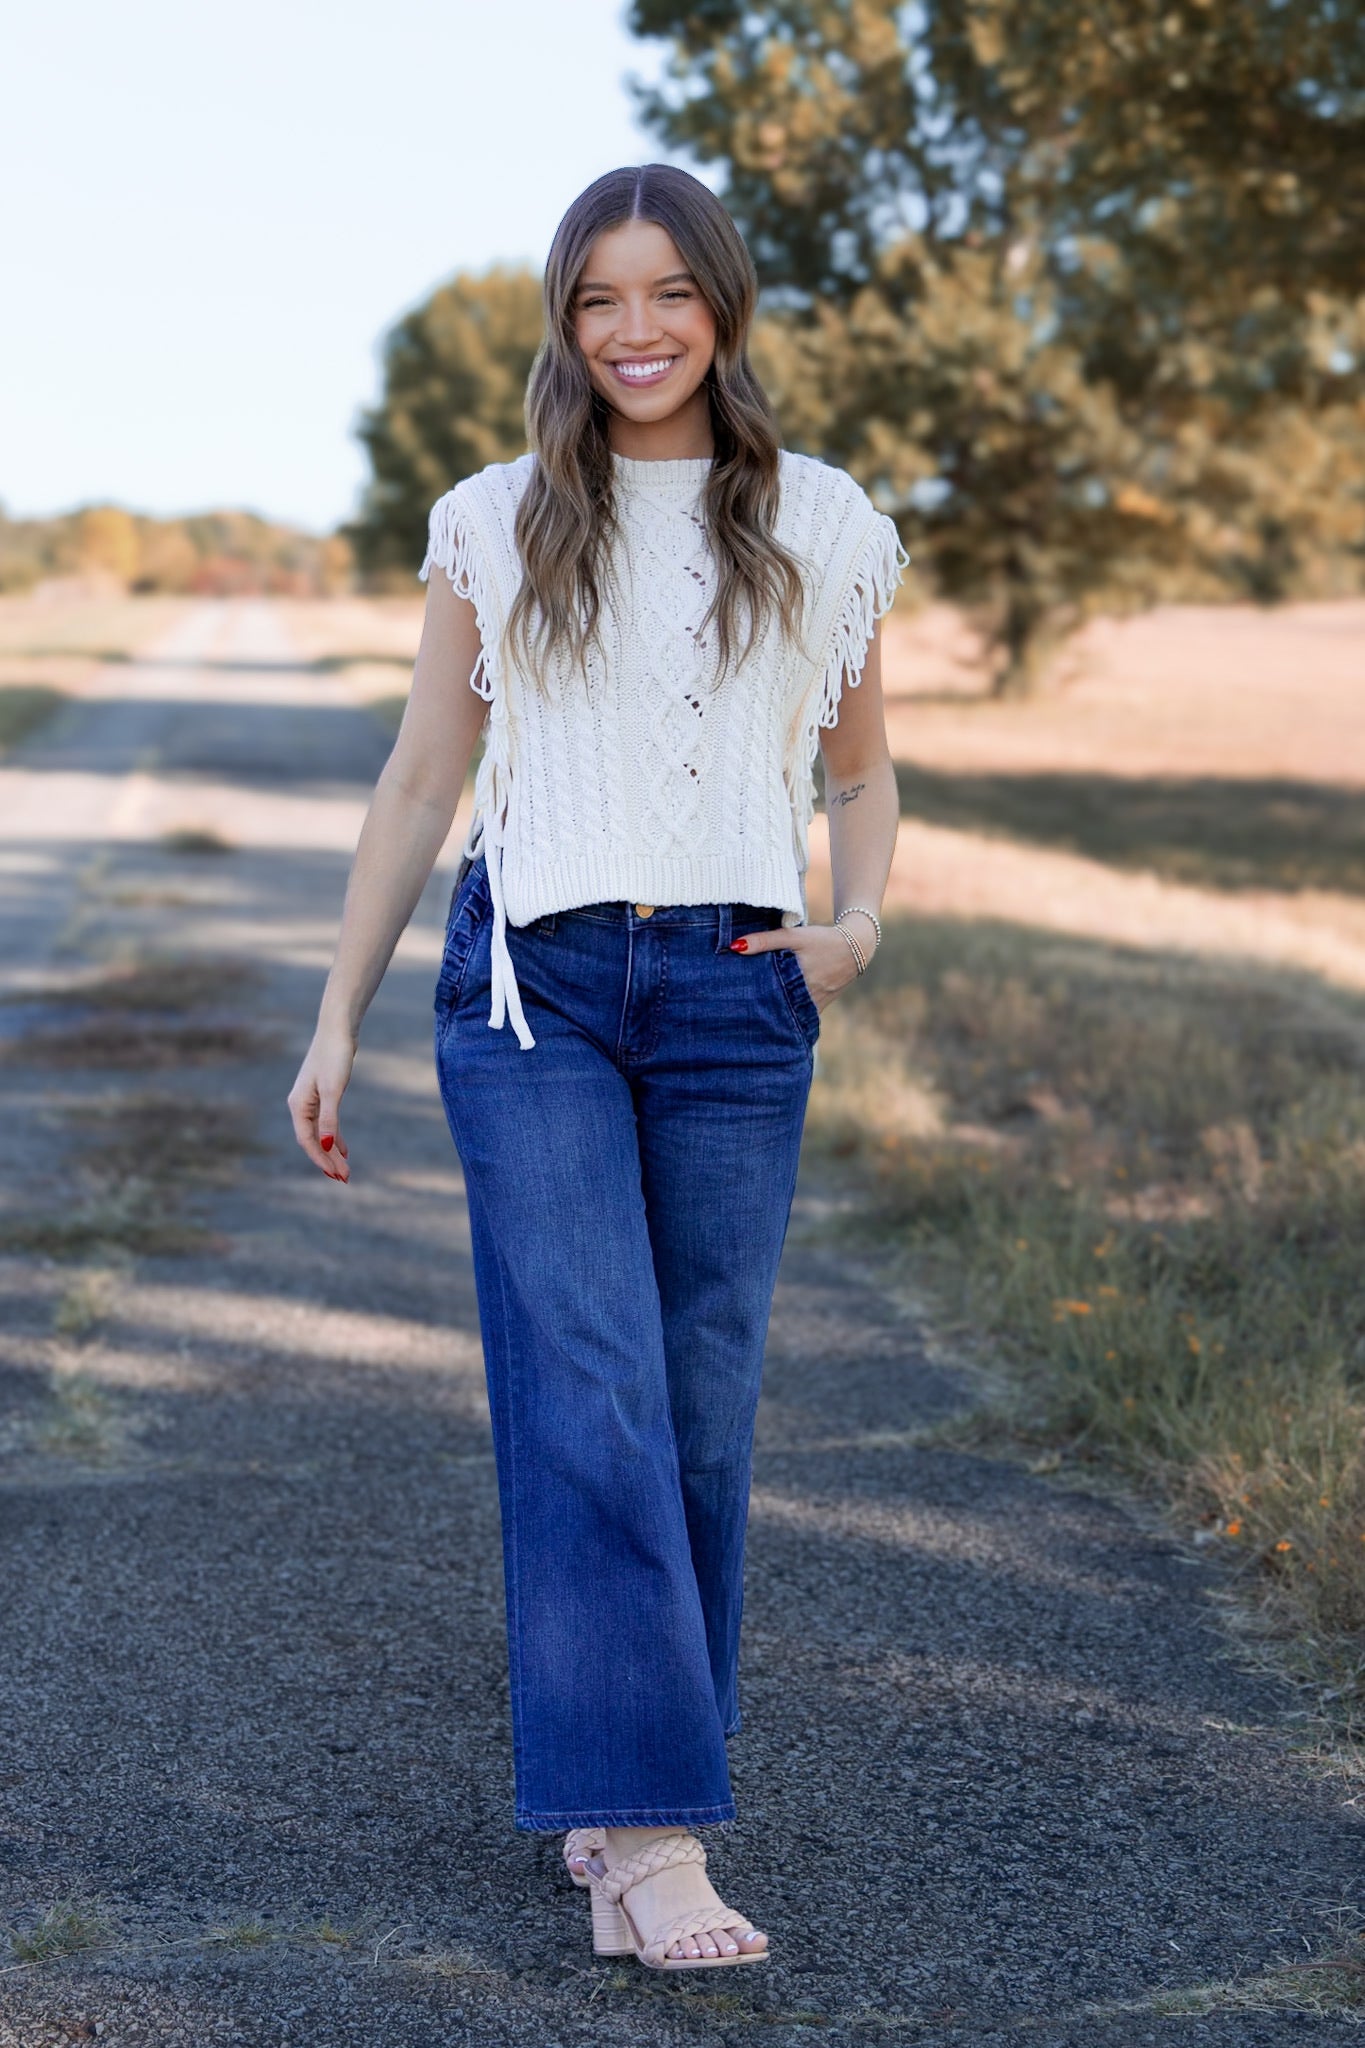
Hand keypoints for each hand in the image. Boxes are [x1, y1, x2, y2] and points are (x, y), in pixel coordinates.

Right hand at [287, 1023, 355, 1180]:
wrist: (338, 1030)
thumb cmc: (334, 1057)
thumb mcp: (333, 1090)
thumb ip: (330, 1119)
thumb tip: (328, 1146)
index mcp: (298, 1105)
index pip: (307, 1141)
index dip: (321, 1159)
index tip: (336, 1174)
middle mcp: (300, 1105)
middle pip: (313, 1140)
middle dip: (328, 1160)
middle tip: (345, 1178)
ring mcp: (310, 1100)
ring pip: (320, 1133)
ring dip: (331, 1151)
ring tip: (344, 1169)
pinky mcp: (321, 1094)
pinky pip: (325, 1123)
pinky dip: (334, 1137)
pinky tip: (343, 1148)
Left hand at [728, 921, 868, 1011]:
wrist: (856, 948)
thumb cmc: (822, 940)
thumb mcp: (794, 936)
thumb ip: (765, 941)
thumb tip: (735, 946)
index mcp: (797, 980)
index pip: (765, 996)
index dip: (748, 1001)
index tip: (731, 1004)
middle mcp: (806, 998)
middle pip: (774, 1008)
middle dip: (755, 1010)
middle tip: (734, 1012)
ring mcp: (814, 1005)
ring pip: (787, 1014)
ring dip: (770, 1013)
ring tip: (748, 1013)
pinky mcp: (819, 1007)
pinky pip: (799, 1014)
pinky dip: (787, 1012)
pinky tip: (772, 1011)